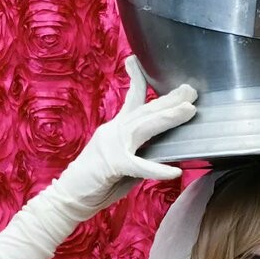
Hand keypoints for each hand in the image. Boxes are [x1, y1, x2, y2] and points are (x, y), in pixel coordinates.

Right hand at [54, 55, 196, 213]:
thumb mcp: (122, 161)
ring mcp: (111, 146)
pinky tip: (175, 171)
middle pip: (145, 110)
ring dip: (167, 118)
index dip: (138, 78)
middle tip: (191, 89)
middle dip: (169, 99)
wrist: (68, 198)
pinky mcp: (112, 165)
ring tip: (189, 110)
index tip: (138, 60)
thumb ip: (141, 151)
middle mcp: (114, 131)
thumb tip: (167, 147)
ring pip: (143, 127)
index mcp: (116, 128)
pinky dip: (157, 168)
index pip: (131, 99)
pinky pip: (138, 165)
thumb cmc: (96, 183)